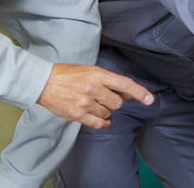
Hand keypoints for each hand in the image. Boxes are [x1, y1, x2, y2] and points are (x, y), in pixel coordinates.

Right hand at [37, 63, 154, 128]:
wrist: (44, 82)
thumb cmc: (68, 74)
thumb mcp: (90, 71)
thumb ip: (108, 81)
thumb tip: (127, 92)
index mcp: (97, 74)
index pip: (124, 84)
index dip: (139, 92)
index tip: (149, 99)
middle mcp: (93, 89)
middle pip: (117, 103)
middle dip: (114, 102)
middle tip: (104, 97)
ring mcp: (85, 103)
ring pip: (108, 114)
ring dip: (106, 111)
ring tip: (94, 103)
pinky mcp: (78, 115)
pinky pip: (99, 124)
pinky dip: (103, 122)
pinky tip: (100, 118)